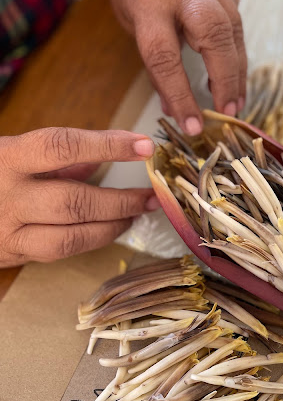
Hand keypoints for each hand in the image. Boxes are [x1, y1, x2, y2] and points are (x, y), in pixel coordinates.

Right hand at [0, 127, 159, 266]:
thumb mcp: (9, 151)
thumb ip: (53, 155)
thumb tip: (99, 158)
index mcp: (6, 158)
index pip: (63, 146)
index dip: (107, 145)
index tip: (143, 145)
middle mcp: (7, 196)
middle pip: (75, 202)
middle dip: (120, 201)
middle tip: (149, 195)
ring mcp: (7, 232)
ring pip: (71, 238)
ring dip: (112, 227)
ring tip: (135, 214)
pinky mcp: (10, 256)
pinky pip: (58, 253)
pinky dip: (89, 241)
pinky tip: (107, 230)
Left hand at [110, 0, 246, 135]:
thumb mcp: (133, 22)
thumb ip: (154, 64)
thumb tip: (174, 110)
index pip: (164, 54)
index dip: (180, 94)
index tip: (192, 126)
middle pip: (213, 33)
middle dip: (225, 77)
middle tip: (228, 112)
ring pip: (233, 29)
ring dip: (237, 72)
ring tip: (235, 103)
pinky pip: (238, 24)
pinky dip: (238, 55)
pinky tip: (236, 78)